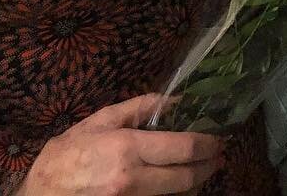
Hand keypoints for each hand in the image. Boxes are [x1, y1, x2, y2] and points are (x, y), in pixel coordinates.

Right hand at [17, 94, 220, 195]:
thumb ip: (138, 108)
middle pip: (186, 177)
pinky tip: (179, 183)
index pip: (183, 148)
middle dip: (209, 166)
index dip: (208, 144)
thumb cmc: (66, 155)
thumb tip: (173, 99)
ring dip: (195, 182)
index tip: (220, 138)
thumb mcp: (99, 122)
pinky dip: (174, 193)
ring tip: (205, 167)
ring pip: (176, 194)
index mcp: (127, 148)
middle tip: (220, 155)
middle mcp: (133, 178)